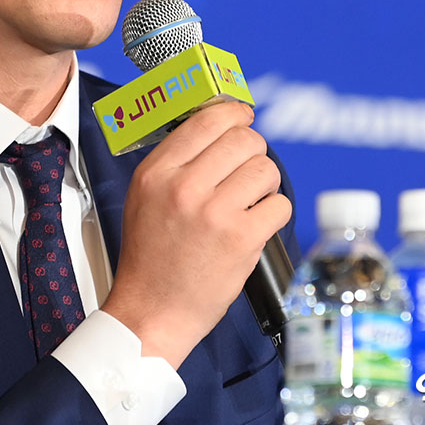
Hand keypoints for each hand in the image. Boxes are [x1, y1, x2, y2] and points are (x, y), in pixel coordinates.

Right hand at [100, 100, 292, 368]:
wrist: (152, 311)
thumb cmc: (151, 256)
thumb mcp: (144, 195)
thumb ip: (176, 160)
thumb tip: (218, 125)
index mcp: (157, 173)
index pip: (207, 121)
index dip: (234, 113)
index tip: (243, 117)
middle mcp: (184, 187)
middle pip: (243, 139)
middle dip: (254, 151)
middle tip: (248, 168)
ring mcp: (214, 213)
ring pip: (265, 169)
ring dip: (265, 184)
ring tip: (251, 200)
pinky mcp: (241, 239)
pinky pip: (279, 204)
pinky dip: (274, 212)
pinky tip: (256, 224)